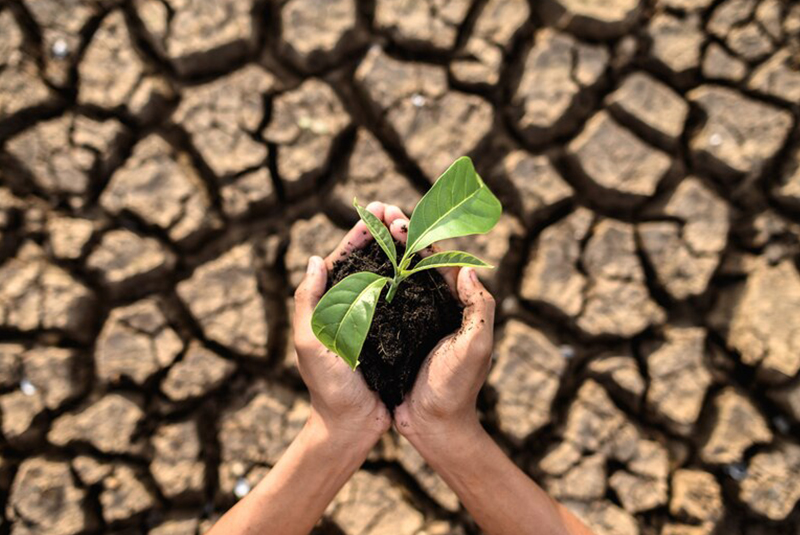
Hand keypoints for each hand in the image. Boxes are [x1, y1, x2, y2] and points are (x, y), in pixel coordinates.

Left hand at [293, 202, 392, 444]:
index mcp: (329, 304)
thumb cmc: (328, 387)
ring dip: (400, 250)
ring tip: (415, 228)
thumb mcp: (311, 343)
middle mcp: (352, 306)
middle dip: (383, 233)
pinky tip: (428, 264)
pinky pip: (405, 299)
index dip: (360, 232)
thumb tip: (315, 259)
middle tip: (400, 212)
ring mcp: (374, 318)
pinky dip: (414, 278)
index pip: (343, 258)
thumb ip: (308, 302)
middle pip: (369, 261)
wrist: (352, 425)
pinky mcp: (394, 332)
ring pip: (389, 275)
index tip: (377, 209)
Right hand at [381, 205, 495, 441]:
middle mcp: (434, 307)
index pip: (438, 260)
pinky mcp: (394, 335)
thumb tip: (469, 268)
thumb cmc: (457, 388)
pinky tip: (353, 269)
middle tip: (379, 212)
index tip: (398, 219)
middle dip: (398, 235)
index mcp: (456, 305)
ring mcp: (413, 320)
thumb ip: (480, 308)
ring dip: (383, 251)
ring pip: (397, 277)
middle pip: (415, 262)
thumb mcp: (476, 347)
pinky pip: (382, 301)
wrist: (434, 427)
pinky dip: (370, 282)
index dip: (419, 237)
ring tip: (366, 229)